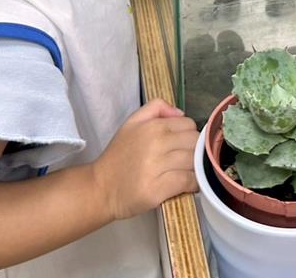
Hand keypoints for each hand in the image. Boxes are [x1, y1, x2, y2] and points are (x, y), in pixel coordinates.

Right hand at [92, 99, 198, 221]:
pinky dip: (192, 184)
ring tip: (185, 172)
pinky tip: (186, 185)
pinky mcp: (158, 189)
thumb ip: (156, 107)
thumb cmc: (119, 155)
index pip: (188, 125)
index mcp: (153, 126)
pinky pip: (188, 181)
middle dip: (193, 151)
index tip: (182, 145)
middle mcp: (157, 143)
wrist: (101, 187)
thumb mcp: (132, 122)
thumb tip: (180, 113)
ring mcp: (157, 166)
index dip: (187, 135)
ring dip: (194, 168)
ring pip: (194, 161)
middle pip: (194, 143)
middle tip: (184, 159)